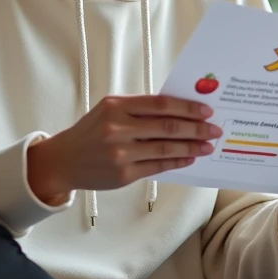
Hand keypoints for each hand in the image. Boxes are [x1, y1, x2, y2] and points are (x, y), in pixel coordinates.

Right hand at [27, 95, 221, 204]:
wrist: (63, 160)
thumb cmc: (90, 132)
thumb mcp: (109, 111)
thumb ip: (139, 110)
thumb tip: (179, 111)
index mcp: (116, 106)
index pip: (161, 104)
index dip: (187, 107)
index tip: (206, 110)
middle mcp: (118, 128)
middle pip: (168, 127)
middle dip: (196, 128)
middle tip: (214, 129)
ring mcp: (121, 153)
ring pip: (166, 148)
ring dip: (191, 147)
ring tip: (207, 146)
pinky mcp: (123, 174)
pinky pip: (158, 166)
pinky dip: (176, 160)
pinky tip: (189, 158)